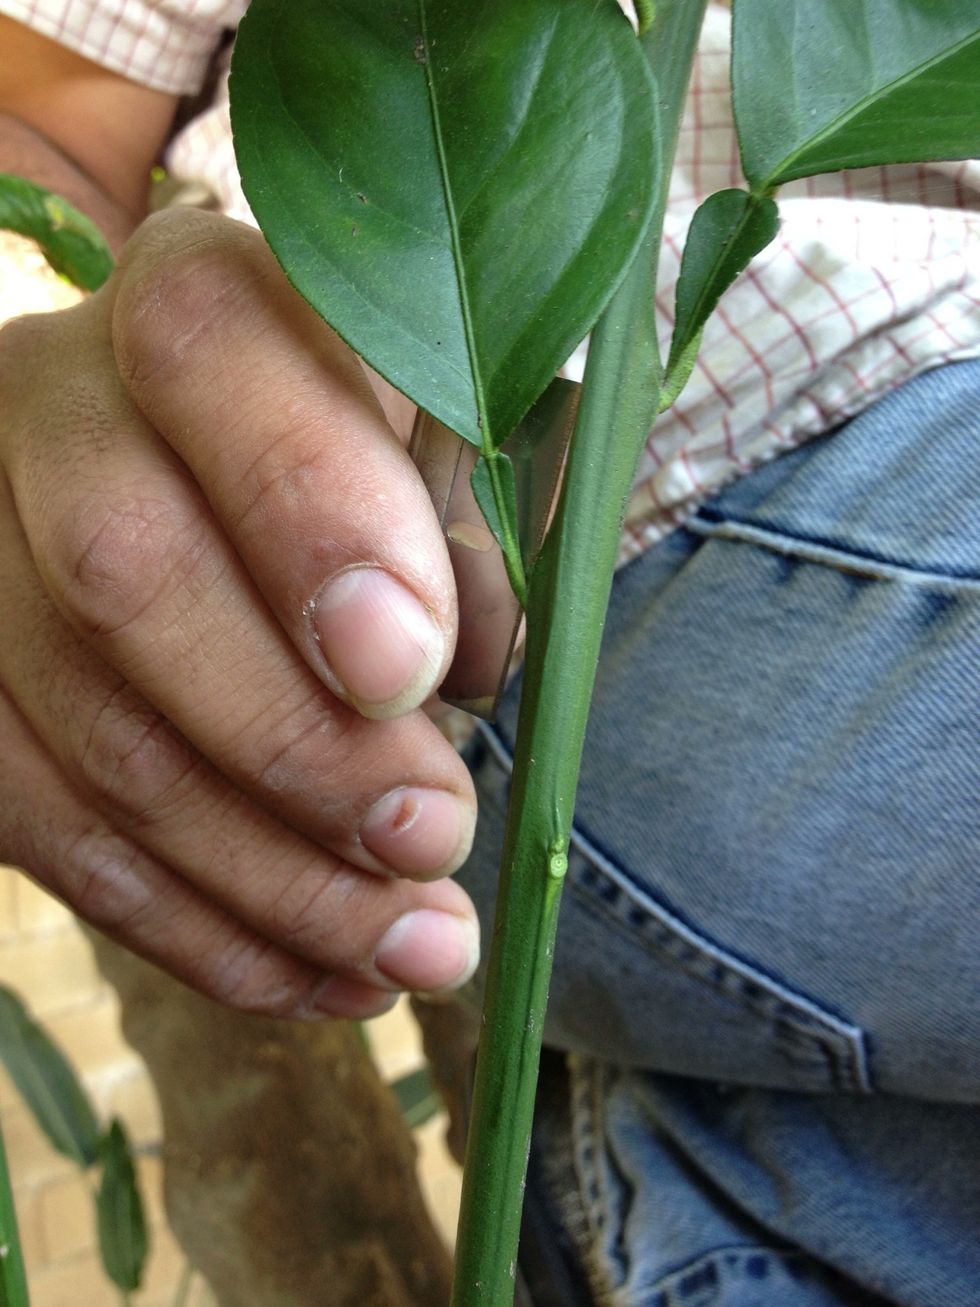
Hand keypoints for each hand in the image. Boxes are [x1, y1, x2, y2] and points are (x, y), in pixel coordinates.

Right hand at [0, 209, 478, 1018]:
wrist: (197, 481)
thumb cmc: (358, 458)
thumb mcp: (433, 448)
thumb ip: (458, 529)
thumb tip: (446, 675)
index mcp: (191, 305)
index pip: (210, 361)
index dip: (308, 514)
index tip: (410, 663)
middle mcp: (50, 409)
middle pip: (125, 577)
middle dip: (296, 743)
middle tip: (431, 840)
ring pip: (94, 741)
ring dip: (269, 878)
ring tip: (412, 953)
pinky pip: (51, 834)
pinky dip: (194, 926)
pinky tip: (311, 974)